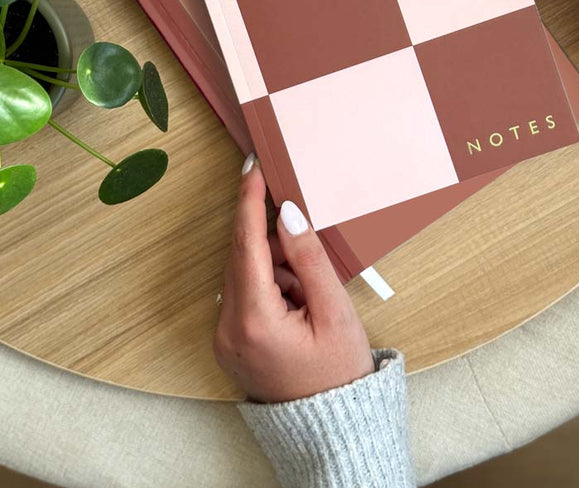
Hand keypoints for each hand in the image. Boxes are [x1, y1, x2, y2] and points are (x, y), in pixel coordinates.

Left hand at [213, 158, 373, 402]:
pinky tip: (297, 304)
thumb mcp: (335, 310)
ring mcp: (224, 337)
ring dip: (276, 268)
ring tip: (310, 296)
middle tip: (306, 249)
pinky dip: (270, 285)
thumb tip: (288, 213)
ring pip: (243, 273)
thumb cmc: (339, 372)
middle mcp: (227, 327)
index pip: (245, 243)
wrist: (331, 429)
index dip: (249, 200)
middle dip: (274, 242)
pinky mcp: (229, 341)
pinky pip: (244, 293)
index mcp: (253, 319)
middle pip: (242, 256)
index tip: (253, 166)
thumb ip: (310, 257)